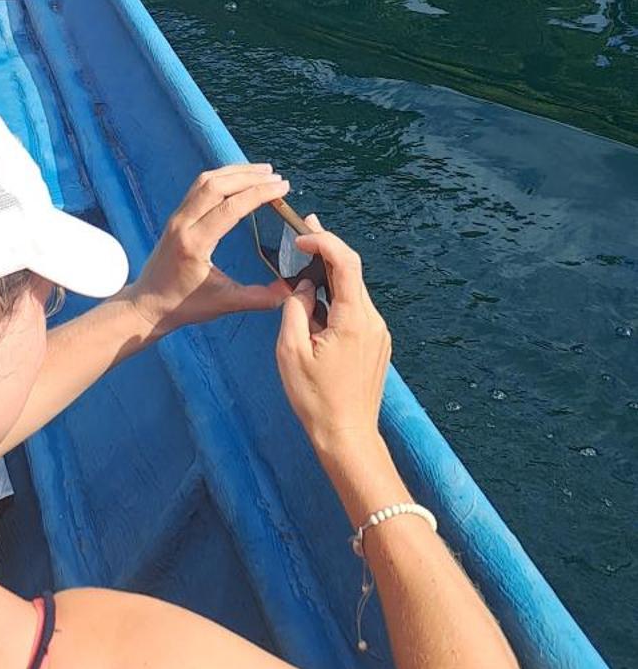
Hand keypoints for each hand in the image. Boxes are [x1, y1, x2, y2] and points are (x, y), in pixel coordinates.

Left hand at [130, 165, 293, 338]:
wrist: (147, 304)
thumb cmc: (183, 305)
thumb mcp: (225, 303)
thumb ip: (259, 298)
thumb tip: (290, 289)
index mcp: (194, 243)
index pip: (230, 207)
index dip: (259, 193)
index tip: (283, 187)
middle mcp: (182, 223)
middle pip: (216, 185)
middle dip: (249, 176)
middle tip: (277, 177)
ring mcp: (176, 217)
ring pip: (205, 181)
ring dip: (235, 172)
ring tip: (263, 171)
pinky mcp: (176, 216)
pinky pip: (198, 187)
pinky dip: (221, 177)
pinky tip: (238, 179)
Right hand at [275, 219, 390, 463]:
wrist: (347, 436)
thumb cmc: (315, 399)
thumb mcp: (290, 351)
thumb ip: (295, 308)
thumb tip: (303, 286)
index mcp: (353, 319)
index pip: (346, 262)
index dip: (324, 240)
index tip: (301, 235)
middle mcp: (373, 321)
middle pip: (352, 272)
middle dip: (327, 250)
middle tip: (304, 231)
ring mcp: (378, 333)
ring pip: (354, 291)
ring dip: (330, 276)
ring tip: (304, 269)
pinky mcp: (377, 344)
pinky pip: (356, 310)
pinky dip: (337, 298)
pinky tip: (317, 304)